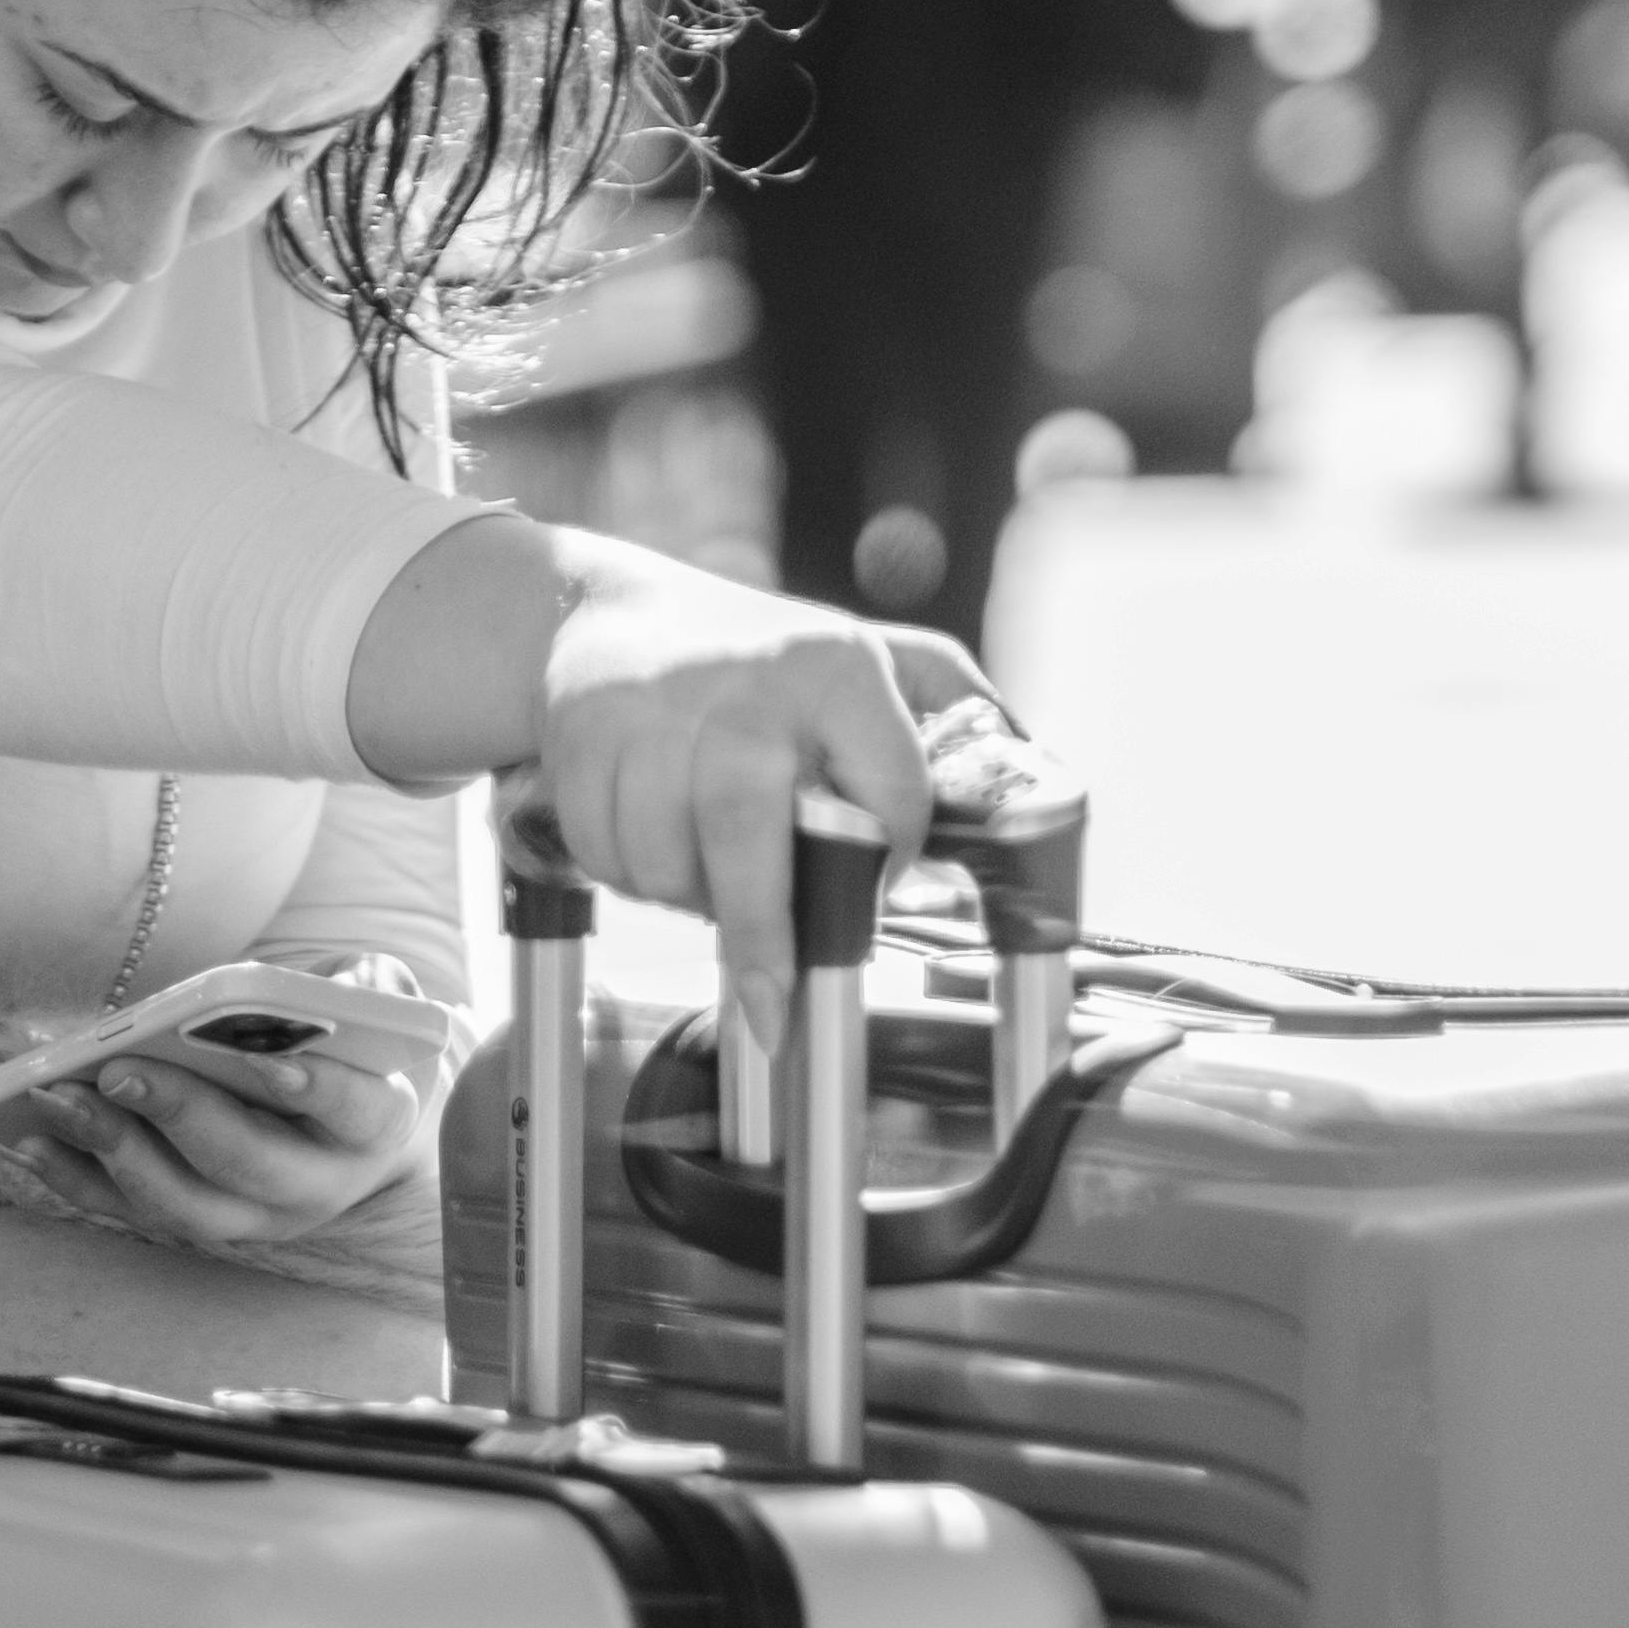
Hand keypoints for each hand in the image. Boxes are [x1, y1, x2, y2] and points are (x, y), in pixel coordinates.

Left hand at [0, 1002, 441, 1257]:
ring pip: (186, 1207)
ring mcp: (254, 1216)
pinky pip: (131, 1212)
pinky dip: (76, 1181)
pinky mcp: (197, 1221)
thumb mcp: (374, 1005)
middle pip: (250, 1164)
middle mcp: (316, 1185)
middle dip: (180, 1116)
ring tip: (57, 1099)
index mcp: (372, 1123)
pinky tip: (29, 1140)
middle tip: (120, 1071)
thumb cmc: (350, 1044)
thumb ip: (364, 991)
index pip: (357, 1110)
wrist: (344, 1121)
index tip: (274, 1064)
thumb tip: (326, 992)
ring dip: (115, 1153)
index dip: (320, 1089)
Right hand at [345, 515, 1011, 1050]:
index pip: (887, 793)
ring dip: (689, 896)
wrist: (604, 617)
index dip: (891, 856)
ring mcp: (653, 712)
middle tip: (773, 1010)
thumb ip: (958, 719)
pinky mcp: (583, 741)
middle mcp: (746, 687)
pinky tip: (652, 838)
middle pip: (748, 828)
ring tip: (709, 870)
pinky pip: (609, 856)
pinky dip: (629, 874)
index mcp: (838, 669)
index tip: (877, 888)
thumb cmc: (764, 663)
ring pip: (670, 859)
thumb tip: (1045, 785)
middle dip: (761, 934)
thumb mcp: (876, 659)